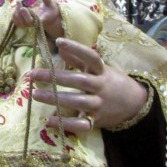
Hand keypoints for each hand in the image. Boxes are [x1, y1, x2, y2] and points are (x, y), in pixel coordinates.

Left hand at [11, 0, 62, 42]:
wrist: (49, 17)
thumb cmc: (50, 10)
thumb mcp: (50, 5)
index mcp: (40, 20)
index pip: (31, 21)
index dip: (26, 15)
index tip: (22, 8)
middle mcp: (33, 24)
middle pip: (23, 22)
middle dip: (19, 13)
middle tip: (18, 2)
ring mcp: (28, 24)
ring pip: (19, 22)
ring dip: (16, 13)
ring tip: (18, 3)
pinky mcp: (24, 23)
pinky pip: (16, 22)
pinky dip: (14, 15)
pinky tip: (16, 7)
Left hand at [26, 37, 147, 132]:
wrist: (135, 104)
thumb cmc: (112, 82)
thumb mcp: (100, 68)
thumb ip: (79, 59)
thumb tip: (60, 47)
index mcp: (102, 71)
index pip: (90, 57)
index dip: (76, 48)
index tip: (58, 41)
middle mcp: (101, 86)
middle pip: (78, 81)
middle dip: (54, 78)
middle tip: (32, 75)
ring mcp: (99, 104)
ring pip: (77, 102)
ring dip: (55, 99)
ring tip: (35, 95)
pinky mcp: (97, 120)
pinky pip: (80, 124)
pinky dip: (65, 124)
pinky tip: (49, 121)